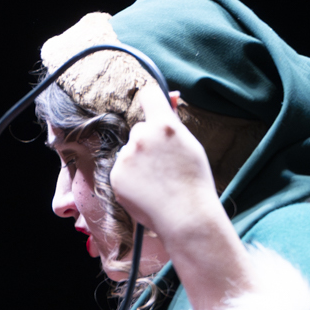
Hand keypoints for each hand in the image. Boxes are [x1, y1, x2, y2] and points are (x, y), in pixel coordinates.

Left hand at [110, 89, 255, 309]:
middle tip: (165, 163)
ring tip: (157, 180)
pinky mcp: (115, 175)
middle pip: (140, 128)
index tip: (151, 103)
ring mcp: (126, 157)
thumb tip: (170, 95)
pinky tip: (147, 189)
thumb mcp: (190, 144)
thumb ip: (174, 119)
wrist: (185, 215)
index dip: (150, 98)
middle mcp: (141, 136)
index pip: (149, 94)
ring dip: (139, 159)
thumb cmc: (194, 181)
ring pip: (130, 150)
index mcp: (164, 125)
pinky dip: (130, 176)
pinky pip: (121, 169)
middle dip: (148, 140)